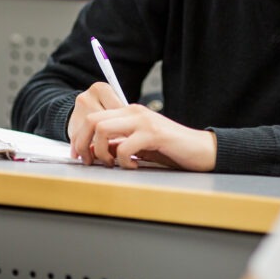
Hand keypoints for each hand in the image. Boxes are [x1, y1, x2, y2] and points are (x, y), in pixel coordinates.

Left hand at [68, 84, 217, 170]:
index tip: (78, 155)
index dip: (79, 137)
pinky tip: (134, 166)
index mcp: (128, 112)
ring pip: (103, 130)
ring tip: (113, 164)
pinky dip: (123, 161)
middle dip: (83, 143)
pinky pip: (124, 147)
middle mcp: (133, 112)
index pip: (93, 118)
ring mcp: (143, 121)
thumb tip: (94, 151)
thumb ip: (118, 144)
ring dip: (101, 152)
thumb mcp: (139, 147)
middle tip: (88, 161)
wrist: (201, 149)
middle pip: (92, 121)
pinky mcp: (153, 133)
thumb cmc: (171, 149)